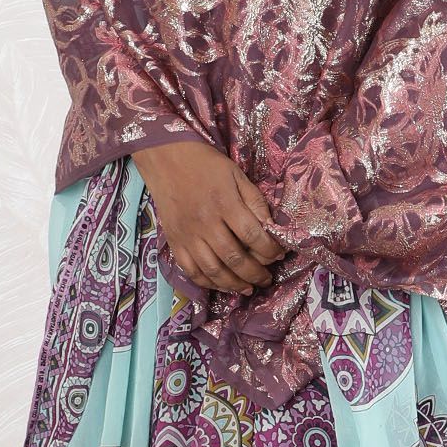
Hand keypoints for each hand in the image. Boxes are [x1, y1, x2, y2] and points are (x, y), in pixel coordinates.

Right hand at [130, 140, 286, 295]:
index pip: (253, 235)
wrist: (167, 158)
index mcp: (224, 203)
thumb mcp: (237, 175)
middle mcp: (205, 223)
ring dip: (234, 284)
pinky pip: (191, 270)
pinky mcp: (175, 242)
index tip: (279, 254)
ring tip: (249, 287)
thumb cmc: (206, 165)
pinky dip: (208, 283)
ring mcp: (188, 235)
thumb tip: (271, 229)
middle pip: (234, 257)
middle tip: (267, 278)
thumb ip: (255, 202)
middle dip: (256, 273)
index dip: (269, 250)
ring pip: (213, 270)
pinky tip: (222, 285)